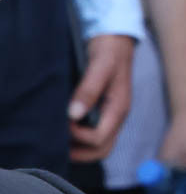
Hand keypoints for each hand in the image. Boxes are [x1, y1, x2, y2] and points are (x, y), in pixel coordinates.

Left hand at [69, 33, 134, 161]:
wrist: (116, 41)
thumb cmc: (109, 52)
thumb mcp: (100, 66)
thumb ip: (89, 89)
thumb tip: (73, 115)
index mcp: (119, 109)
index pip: (99, 139)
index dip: (78, 136)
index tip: (63, 122)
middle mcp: (117, 117)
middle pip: (102, 150)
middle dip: (80, 152)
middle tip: (58, 142)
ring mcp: (111, 116)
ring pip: (99, 146)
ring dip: (80, 148)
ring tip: (61, 138)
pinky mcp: (104, 112)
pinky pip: (95, 136)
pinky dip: (80, 139)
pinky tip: (66, 128)